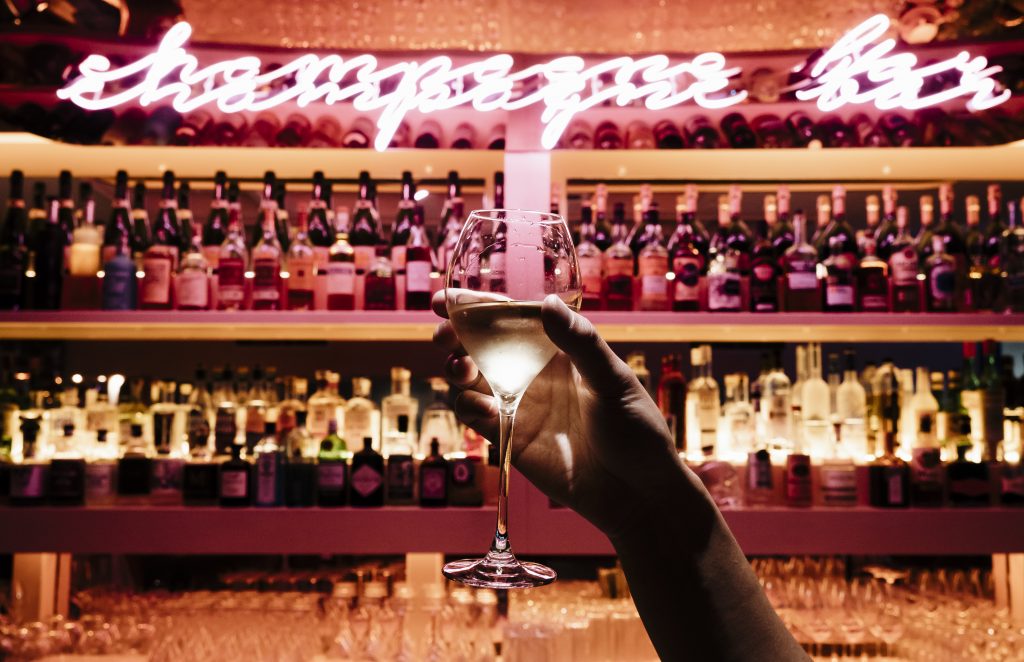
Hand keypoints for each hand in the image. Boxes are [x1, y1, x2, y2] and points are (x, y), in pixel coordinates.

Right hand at [433, 291, 683, 537]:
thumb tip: (546, 303)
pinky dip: (469, 409)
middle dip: (455, 335)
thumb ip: (581, 344)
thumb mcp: (614, 380)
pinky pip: (478, 419)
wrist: (638, 493)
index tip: (444, 299)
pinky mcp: (513, 440)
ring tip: (461, 369)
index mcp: (557, 349)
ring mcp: (520, 406)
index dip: (476, 306)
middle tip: (444, 333)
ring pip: (472, 380)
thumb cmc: (637, 429)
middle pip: (481, 346)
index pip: (510, 318)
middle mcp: (533, 373)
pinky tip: (482, 408)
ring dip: (456, 369)